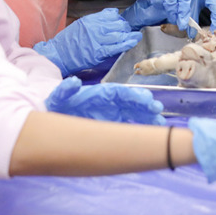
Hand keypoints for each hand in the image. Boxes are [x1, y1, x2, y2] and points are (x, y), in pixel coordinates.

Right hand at [34, 8, 140, 76]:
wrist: (58, 54)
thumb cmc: (69, 40)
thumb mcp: (81, 23)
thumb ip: (97, 18)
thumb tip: (114, 12)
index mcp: (91, 20)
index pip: (112, 15)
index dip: (119, 19)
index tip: (122, 23)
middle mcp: (95, 28)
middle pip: (118, 24)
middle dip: (125, 27)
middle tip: (127, 31)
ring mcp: (97, 41)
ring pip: (119, 35)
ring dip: (129, 35)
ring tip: (134, 36)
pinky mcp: (98, 53)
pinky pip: (116, 47)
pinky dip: (127, 43)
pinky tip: (133, 41)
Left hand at [45, 77, 165, 124]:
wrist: (55, 115)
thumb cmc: (57, 104)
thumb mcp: (59, 96)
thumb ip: (66, 89)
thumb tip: (73, 82)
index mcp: (100, 94)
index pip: (121, 93)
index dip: (135, 96)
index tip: (147, 99)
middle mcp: (110, 103)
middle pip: (131, 102)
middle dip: (145, 106)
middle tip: (158, 111)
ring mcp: (112, 114)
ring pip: (134, 114)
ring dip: (147, 117)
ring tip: (160, 123)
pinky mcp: (112, 125)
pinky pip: (129, 126)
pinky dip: (141, 128)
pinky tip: (152, 132)